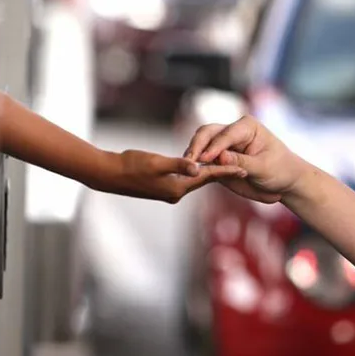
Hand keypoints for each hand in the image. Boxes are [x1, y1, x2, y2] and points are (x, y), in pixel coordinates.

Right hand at [111, 150, 246, 203]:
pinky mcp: (162, 187)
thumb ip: (178, 165)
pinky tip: (200, 167)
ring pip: (195, 180)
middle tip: (243, 169)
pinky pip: (185, 180)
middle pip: (204, 181)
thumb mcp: (156, 162)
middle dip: (223, 174)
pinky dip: (195, 173)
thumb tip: (198, 168)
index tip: (244, 169)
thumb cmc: (131, 165)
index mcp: (177, 188)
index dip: (226, 171)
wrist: (110, 174)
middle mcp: (175, 193)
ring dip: (210, 173)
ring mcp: (168, 191)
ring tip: (227, 167)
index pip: (207, 178)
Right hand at [183, 116, 308, 203]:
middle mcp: (232, 130)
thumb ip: (241, 162)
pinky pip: (202, 158)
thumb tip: (220, 158)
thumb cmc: (280, 170)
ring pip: (201, 143)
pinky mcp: (218, 157)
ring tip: (185, 169)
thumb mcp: (263, 167)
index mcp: (246, 126)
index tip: (202, 160)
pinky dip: (194, 164)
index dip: (213, 147)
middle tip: (188, 162)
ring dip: (192, 154)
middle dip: (196, 146)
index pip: (225, 134)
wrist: (285, 181)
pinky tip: (188, 173)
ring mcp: (223, 144)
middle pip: (207, 132)